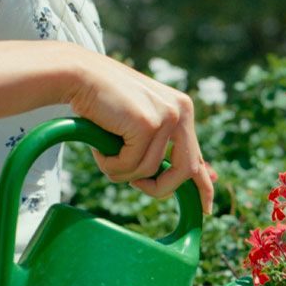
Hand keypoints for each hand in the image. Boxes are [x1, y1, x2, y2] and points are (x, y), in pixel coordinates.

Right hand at [66, 47, 213, 213]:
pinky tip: (100, 148)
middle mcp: (181, 111)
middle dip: (160, 188)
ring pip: (150, 170)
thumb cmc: (103, 102)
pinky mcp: (147, 124)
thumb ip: (156, 145)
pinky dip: (111, 164)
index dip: (204, 186)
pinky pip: (131, 165)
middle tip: (138, 187)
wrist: (80, 76)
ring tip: (105, 155)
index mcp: (182, 110)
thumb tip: (167, 179)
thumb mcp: (138, 122)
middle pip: (184, 170)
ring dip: (122, 172)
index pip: (198, 156)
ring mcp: (167, 116)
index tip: (205, 209)